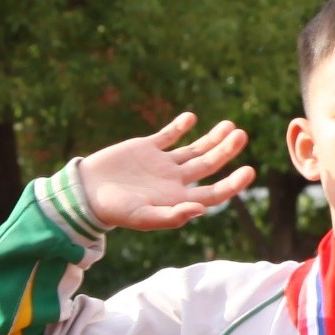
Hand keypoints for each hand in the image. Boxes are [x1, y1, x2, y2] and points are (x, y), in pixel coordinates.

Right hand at [74, 114, 254, 230]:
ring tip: (230, 126)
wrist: (85, 193)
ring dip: (212, 138)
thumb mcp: (142, 216)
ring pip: (195, 149)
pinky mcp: (147, 148)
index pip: (214, 192)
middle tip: (241, 135)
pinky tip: (191, 118)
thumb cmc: (114, 210)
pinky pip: (168, 135)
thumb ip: (171, 216)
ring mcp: (162, 163)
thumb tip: (201, 210)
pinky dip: (180, 126)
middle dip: (226, 150)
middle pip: (209, 164)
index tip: (249, 170)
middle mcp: (174, 181)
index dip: (233, 183)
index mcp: (178, 199)